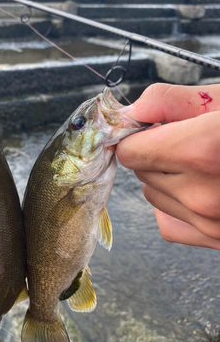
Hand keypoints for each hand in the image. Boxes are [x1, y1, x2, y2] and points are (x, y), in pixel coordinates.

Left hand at [116, 83, 219, 249]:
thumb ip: (170, 101)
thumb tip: (129, 111)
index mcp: (200, 151)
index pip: (129, 150)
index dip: (137, 135)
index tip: (151, 128)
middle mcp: (200, 195)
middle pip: (139, 172)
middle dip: (155, 152)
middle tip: (188, 140)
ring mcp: (208, 223)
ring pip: (152, 195)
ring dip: (165, 178)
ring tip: (202, 163)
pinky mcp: (215, 240)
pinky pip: (167, 223)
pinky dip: (173, 206)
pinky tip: (198, 188)